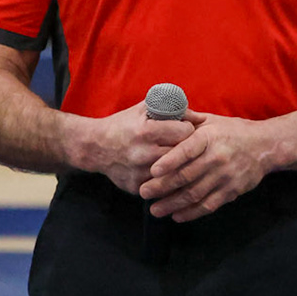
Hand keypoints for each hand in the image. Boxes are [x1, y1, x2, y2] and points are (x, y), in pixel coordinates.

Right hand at [69, 101, 195, 196]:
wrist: (94, 147)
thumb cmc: (124, 125)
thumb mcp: (145, 109)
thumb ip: (174, 109)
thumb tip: (202, 119)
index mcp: (146, 131)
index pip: (185, 132)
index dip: (189, 129)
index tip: (185, 130)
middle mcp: (143, 153)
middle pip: (183, 154)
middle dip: (188, 149)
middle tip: (186, 146)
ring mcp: (139, 173)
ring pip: (176, 173)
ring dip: (180, 166)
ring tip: (180, 159)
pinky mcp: (136, 187)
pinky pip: (162, 187)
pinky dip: (168, 180)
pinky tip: (168, 173)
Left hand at [139, 109, 278, 220]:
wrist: (266, 145)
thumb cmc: (233, 132)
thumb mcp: (212, 121)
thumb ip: (188, 123)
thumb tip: (162, 118)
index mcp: (210, 137)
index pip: (187, 150)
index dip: (169, 161)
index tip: (152, 171)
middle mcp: (218, 157)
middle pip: (186, 176)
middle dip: (162, 187)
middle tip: (144, 192)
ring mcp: (226, 175)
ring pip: (195, 193)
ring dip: (172, 204)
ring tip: (155, 209)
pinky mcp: (232, 190)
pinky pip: (209, 204)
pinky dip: (192, 212)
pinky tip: (177, 215)